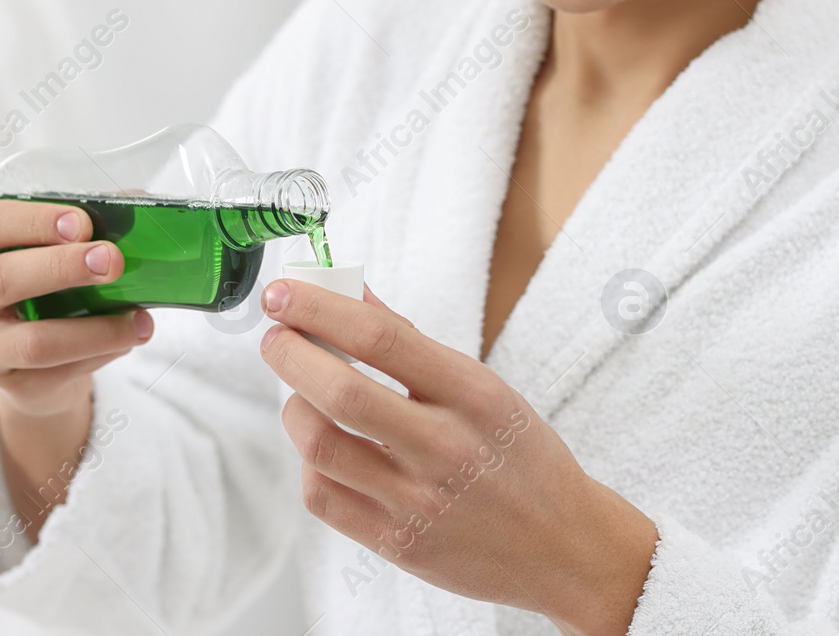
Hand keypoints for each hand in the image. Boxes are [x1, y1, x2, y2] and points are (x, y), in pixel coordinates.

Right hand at [0, 200, 154, 535]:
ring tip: (137, 318)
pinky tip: (129, 337)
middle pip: (1, 279)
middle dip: (63, 267)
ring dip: (94, 328)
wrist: (36, 359)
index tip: (81, 222)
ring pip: (34, 341)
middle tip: (113, 261)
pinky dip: (101, 353)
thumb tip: (136, 204)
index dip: (31, 221)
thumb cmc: (44, 284)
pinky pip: (58, 372)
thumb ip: (82, 225)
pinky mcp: (8, 386)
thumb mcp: (51, 249)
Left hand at [258, 280, 657, 635]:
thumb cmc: (519, 456)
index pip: (381, 339)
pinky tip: (320, 445)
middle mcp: (446, 447)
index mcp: (474, 395)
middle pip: (341, 392)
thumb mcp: (484, 386)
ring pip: (320, 446)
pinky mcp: (397, 543)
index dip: (320, 308)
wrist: (563, 545)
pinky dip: (307, 462)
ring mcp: (419, 500)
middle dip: (290, 353)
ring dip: (292, 406)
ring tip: (297, 390)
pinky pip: (324, 497)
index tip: (286, 292)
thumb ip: (412, 342)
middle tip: (275, 335)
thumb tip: (350, 293)